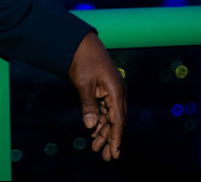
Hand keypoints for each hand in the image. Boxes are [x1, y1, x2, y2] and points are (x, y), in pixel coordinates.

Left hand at [68, 31, 126, 160]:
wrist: (82, 42)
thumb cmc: (83, 60)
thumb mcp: (83, 83)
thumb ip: (88, 105)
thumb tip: (89, 126)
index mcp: (116, 91)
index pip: (118, 120)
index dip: (116, 138)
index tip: (115, 153)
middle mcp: (118, 92)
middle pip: (117, 121)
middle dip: (111, 140)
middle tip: (104, 157)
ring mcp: (113, 91)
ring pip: (111, 117)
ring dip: (104, 132)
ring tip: (96, 148)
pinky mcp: (106, 90)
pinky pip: (106, 109)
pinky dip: (100, 121)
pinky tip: (94, 132)